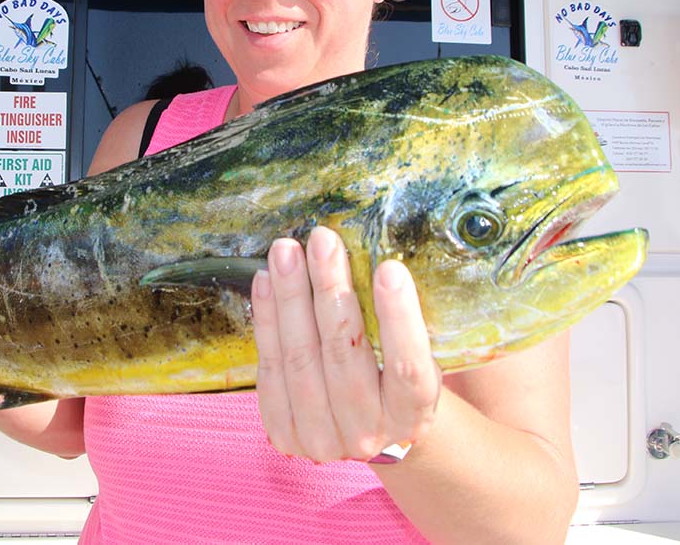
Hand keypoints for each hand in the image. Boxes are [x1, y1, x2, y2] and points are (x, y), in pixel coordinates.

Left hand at [251, 226, 440, 463]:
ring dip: (290, 297)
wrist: (367, 429)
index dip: (399, 318)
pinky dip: (266, 320)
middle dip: (331, 289)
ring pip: (300, 358)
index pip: (408, 367)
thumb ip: (399, 322)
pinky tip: (265, 282)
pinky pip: (270, 368)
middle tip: (322, 241)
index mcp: (413, 414)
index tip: (389, 269)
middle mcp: (368, 433)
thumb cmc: (393, 377)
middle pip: (344, 353)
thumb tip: (373, 254)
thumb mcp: (414, 355)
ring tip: (285, 252)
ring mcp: (322, 438)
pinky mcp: (284, 432)